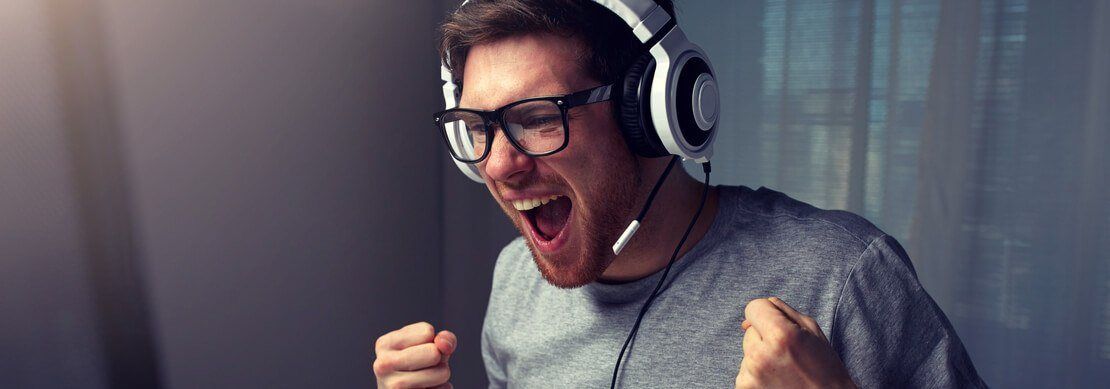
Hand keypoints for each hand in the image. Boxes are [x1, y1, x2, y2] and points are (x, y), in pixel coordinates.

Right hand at [373, 322, 455, 388]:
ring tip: (425, 381)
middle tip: (424, 369)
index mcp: (384, 344)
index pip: (427, 332)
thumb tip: (444, 344)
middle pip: (434, 352)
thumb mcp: (431, 347)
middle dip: (439, 360)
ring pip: (442, 373)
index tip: (418, 353)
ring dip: (441, 377)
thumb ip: (443, 339)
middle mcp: (383, 364)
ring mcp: (392, 386)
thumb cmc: (418, 369)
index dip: (431, 342)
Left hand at [736, 297, 855, 388]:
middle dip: (765, 337)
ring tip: (784, 369)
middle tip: (788, 353)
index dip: (767, 313)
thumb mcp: (811, 330)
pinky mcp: (745, 388)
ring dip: (761, 356)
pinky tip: (776, 380)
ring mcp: (751, 375)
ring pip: (747, 351)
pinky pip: (744, 370)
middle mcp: (762, 355)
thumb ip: (782, 311)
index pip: (754, 307)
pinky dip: (757, 373)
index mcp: (781, 335)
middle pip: (749, 331)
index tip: (777, 324)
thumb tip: (754, 312)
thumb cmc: (824, 368)